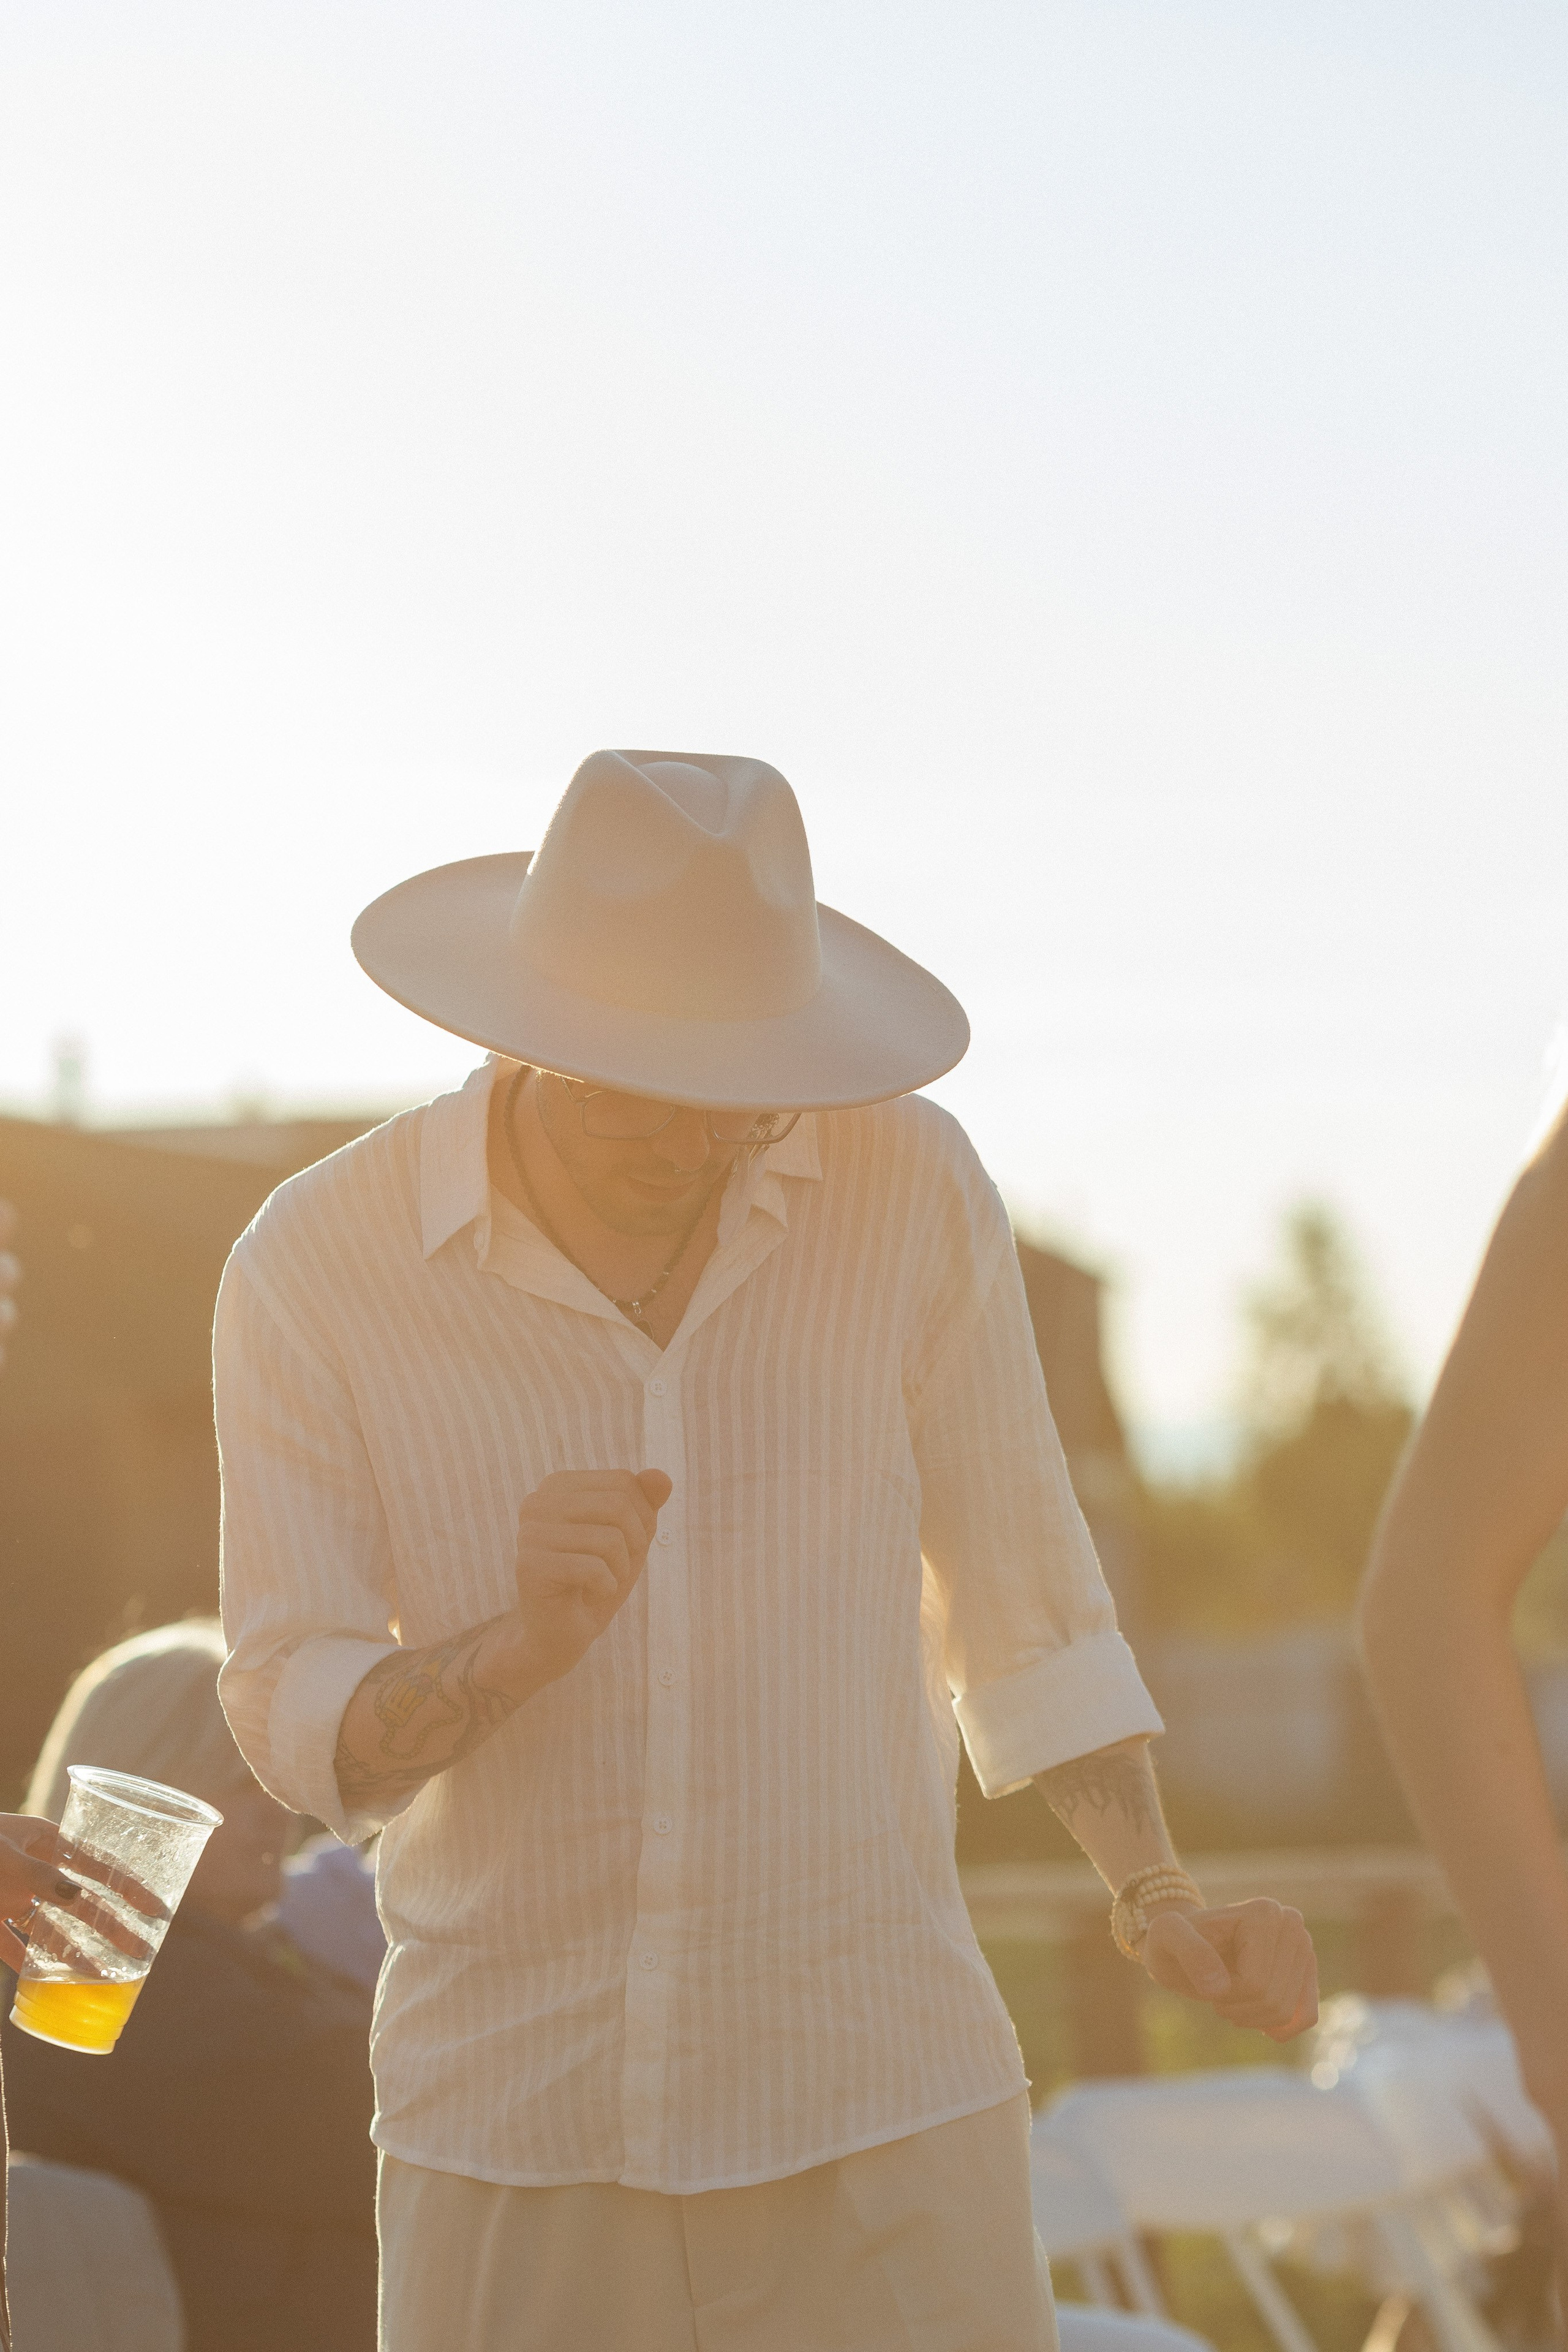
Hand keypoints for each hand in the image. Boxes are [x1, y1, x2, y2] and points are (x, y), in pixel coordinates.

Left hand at [0, 1815, 163, 1974]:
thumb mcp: (6, 1855)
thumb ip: (40, 1876)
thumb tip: (79, 1897)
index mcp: (45, 1840)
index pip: (97, 1863)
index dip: (128, 1886)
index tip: (155, 1908)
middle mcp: (33, 1869)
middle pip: (80, 1902)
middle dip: (110, 1926)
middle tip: (140, 1950)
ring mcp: (10, 1895)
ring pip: (49, 1927)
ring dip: (72, 1950)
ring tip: (99, 1972)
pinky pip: (11, 1946)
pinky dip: (25, 1962)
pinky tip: (45, 1979)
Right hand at [510, 1468, 672, 1691]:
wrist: (563, 1632)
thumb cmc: (597, 1579)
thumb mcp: (631, 1536)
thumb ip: (646, 1502)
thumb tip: (662, 1476)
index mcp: (557, 1486)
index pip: (623, 1482)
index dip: (642, 1517)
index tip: (626, 1545)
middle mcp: (537, 1502)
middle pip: (618, 1505)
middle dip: (634, 1543)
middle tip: (616, 1568)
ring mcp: (529, 1533)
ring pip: (609, 1539)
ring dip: (620, 1570)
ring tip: (600, 1582)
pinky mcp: (530, 1566)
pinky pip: (595, 1569)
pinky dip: (605, 1587)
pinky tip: (587, 1596)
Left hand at [1140, 1898, 1318, 2041]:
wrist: (1185, 1943)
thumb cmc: (1172, 1939)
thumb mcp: (1165, 1936)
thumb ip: (1188, 1951)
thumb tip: (1219, 1987)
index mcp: (1265, 1912)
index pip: (1254, 1983)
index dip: (1225, 1993)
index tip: (1206, 1975)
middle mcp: (1292, 1924)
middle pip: (1273, 2001)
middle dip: (1238, 2008)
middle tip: (1216, 1987)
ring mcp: (1304, 1948)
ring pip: (1285, 2014)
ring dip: (1251, 2017)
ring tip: (1229, 1994)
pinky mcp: (1307, 1972)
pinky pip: (1305, 2018)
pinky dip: (1278, 2027)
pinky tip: (1254, 2015)